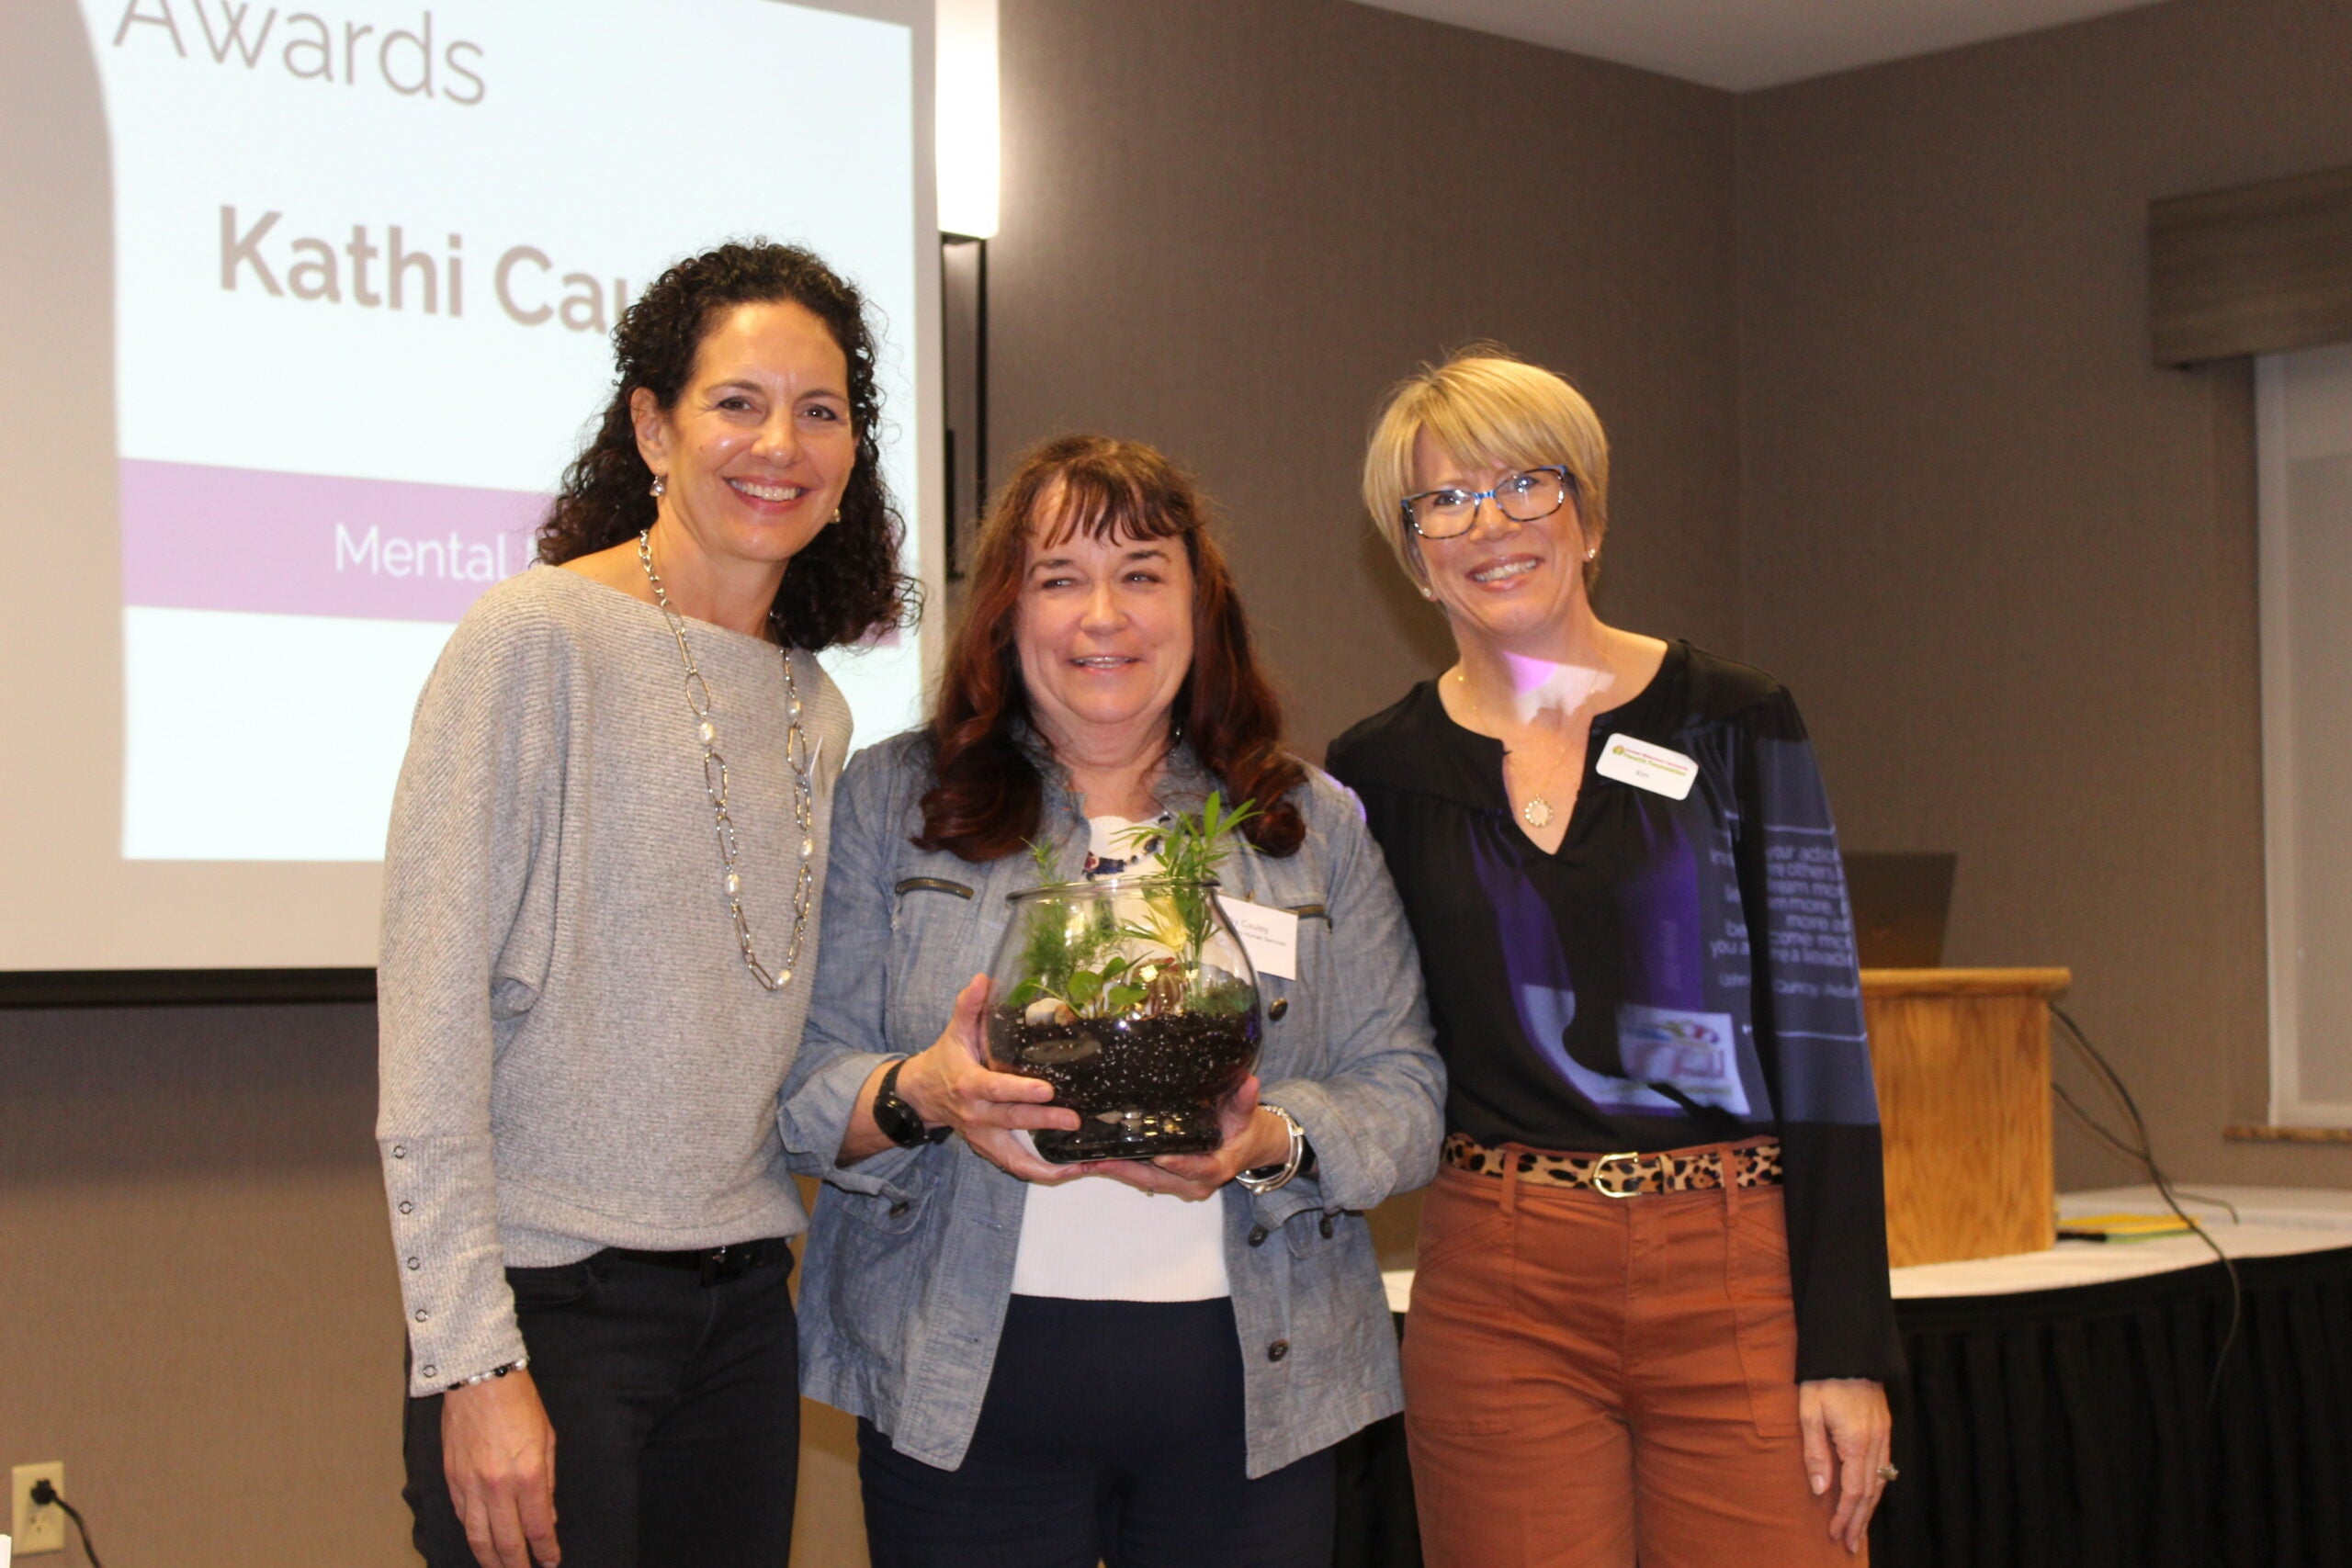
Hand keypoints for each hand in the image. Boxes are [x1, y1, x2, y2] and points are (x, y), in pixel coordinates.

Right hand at [440, 1369, 558, 1567]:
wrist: (479, 1378)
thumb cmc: (519, 1403)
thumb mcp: (547, 1439)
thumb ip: (547, 1482)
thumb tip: (546, 1518)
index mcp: (527, 1475)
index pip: (537, 1528)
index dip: (545, 1551)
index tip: (551, 1561)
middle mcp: (497, 1486)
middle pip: (506, 1542)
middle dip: (517, 1565)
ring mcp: (470, 1485)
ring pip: (478, 1537)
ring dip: (490, 1559)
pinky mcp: (451, 1479)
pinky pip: (462, 1517)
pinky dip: (472, 1533)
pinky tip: (481, 1541)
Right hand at [881, 974, 1081, 1181]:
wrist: (921, 1095)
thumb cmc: (946, 1060)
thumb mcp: (955, 1032)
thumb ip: (968, 1006)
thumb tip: (984, 978)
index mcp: (969, 1084)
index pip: (996, 1088)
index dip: (1020, 1090)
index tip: (1046, 1089)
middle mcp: (976, 1114)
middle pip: (1012, 1120)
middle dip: (1044, 1121)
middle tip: (1074, 1118)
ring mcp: (983, 1136)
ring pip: (1015, 1155)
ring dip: (1047, 1163)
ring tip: (1081, 1163)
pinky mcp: (989, 1149)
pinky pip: (1015, 1167)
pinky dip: (1041, 1174)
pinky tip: (1069, 1173)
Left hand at [1090, 1077, 1286, 1201]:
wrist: (1248, 1148)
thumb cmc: (1246, 1131)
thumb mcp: (1247, 1115)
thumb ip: (1245, 1101)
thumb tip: (1250, 1082)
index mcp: (1217, 1168)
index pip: (1196, 1168)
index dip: (1178, 1163)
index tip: (1158, 1157)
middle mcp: (1196, 1183)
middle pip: (1158, 1180)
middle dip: (1127, 1171)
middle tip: (1097, 1161)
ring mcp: (1181, 1185)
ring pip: (1146, 1181)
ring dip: (1117, 1171)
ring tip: (1087, 1161)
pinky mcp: (1169, 1181)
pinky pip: (1143, 1178)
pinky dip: (1122, 1169)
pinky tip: (1098, 1159)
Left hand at [1799, 1376, 1891, 1552]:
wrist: (1848, 1348)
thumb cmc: (1822, 1378)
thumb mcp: (1809, 1412)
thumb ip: (1815, 1452)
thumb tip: (1822, 1489)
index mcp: (1856, 1441)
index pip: (1854, 1491)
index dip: (1845, 1515)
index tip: (1835, 1534)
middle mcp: (1875, 1441)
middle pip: (1871, 1492)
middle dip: (1860, 1521)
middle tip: (1850, 1544)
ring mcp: (1883, 1434)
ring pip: (1880, 1481)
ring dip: (1869, 1508)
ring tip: (1858, 1529)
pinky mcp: (1884, 1427)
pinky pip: (1883, 1466)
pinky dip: (1876, 1488)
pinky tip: (1868, 1497)